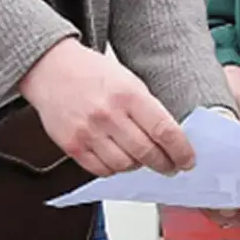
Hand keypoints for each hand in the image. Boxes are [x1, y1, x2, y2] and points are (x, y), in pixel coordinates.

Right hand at [18, 39, 194, 177]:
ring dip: (138, 166)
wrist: (51, 69)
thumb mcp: (128, 80)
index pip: (164, 130)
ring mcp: (89, 132)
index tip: (188, 160)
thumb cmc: (92, 72)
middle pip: (146, 152)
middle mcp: (108, 114)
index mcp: (128, 94)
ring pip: (125, 165)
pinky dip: (115, 169)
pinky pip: (101, 170)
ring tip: (141, 158)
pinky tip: (118, 158)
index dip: (180, 150)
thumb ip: (147, 108)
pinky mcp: (72, 146)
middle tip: (170, 166)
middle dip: (164, 163)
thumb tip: (170, 138)